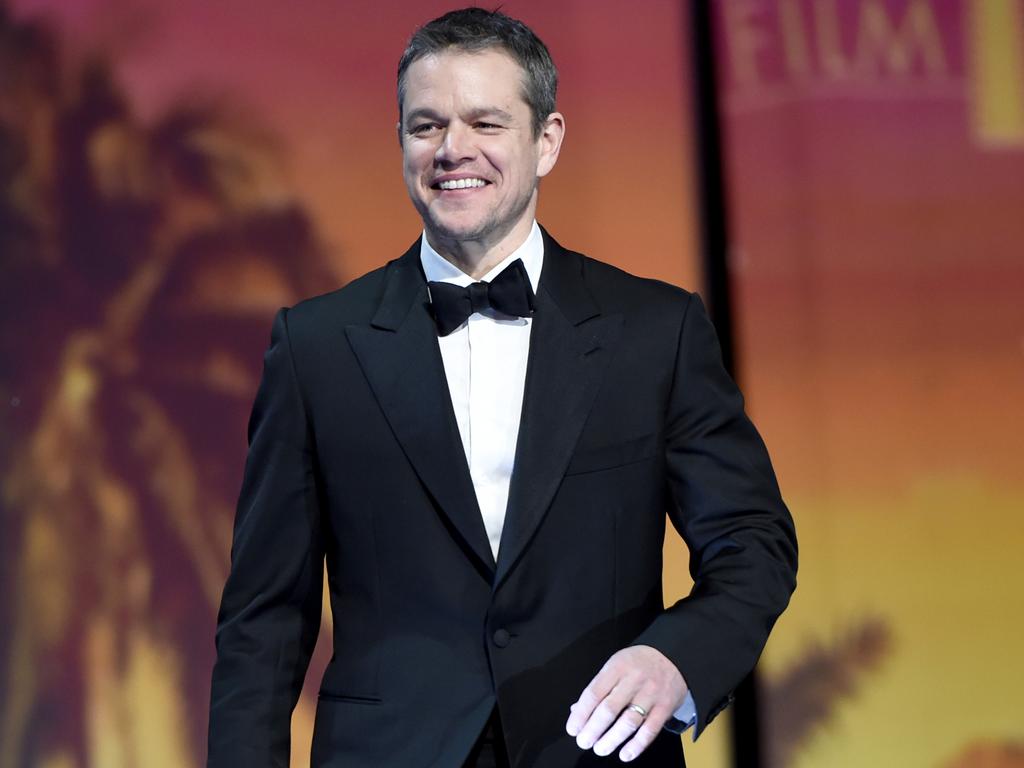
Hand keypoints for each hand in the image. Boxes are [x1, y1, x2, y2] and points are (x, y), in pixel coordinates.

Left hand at [565, 645, 687, 762]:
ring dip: (611, 740)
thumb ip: (599, 687)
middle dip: (593, 730)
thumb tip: (577, 710)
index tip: (573, 729)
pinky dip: (636, 745)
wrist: (674, 658)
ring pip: (628, 722)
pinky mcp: (665, 707)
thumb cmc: (639, 663)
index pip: (594, 693)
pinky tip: (625, 754)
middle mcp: (634, 680)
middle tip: (584, 742)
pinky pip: (650, 730)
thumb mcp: (616, 665)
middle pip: (609, 709)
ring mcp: (651, 694)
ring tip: (600, 749)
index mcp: (617, 667)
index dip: (580, 714)